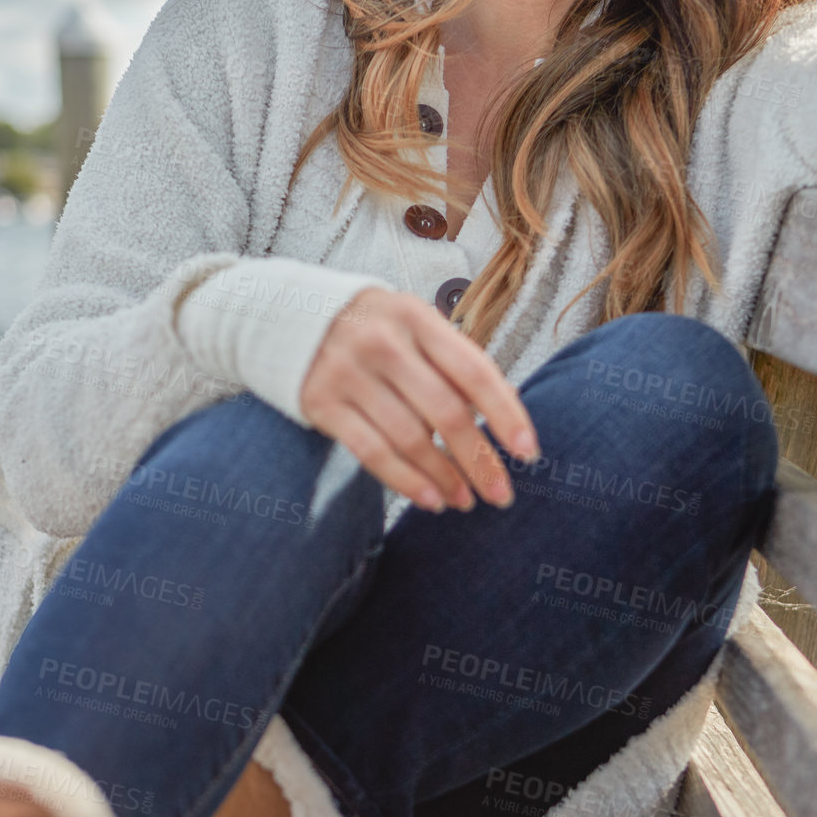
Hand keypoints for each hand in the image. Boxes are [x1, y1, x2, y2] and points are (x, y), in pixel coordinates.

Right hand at [298, 287, 540, 512]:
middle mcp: (384, 343)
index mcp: (417, 318)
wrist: (287, 316)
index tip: (529, 453)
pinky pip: (372, 452)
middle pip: (446, 412)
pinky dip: (406, 481)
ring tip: (466, 500)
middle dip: (480, 460)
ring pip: (410, 438)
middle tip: (502, 495)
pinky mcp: (321, 402)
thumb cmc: (373, 328)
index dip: (506, 415)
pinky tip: (431, 500)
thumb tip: (507, 408)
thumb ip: (453, 360)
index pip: (474, 371)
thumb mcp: (414, 326)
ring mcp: (349, 372)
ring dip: (445, 478)